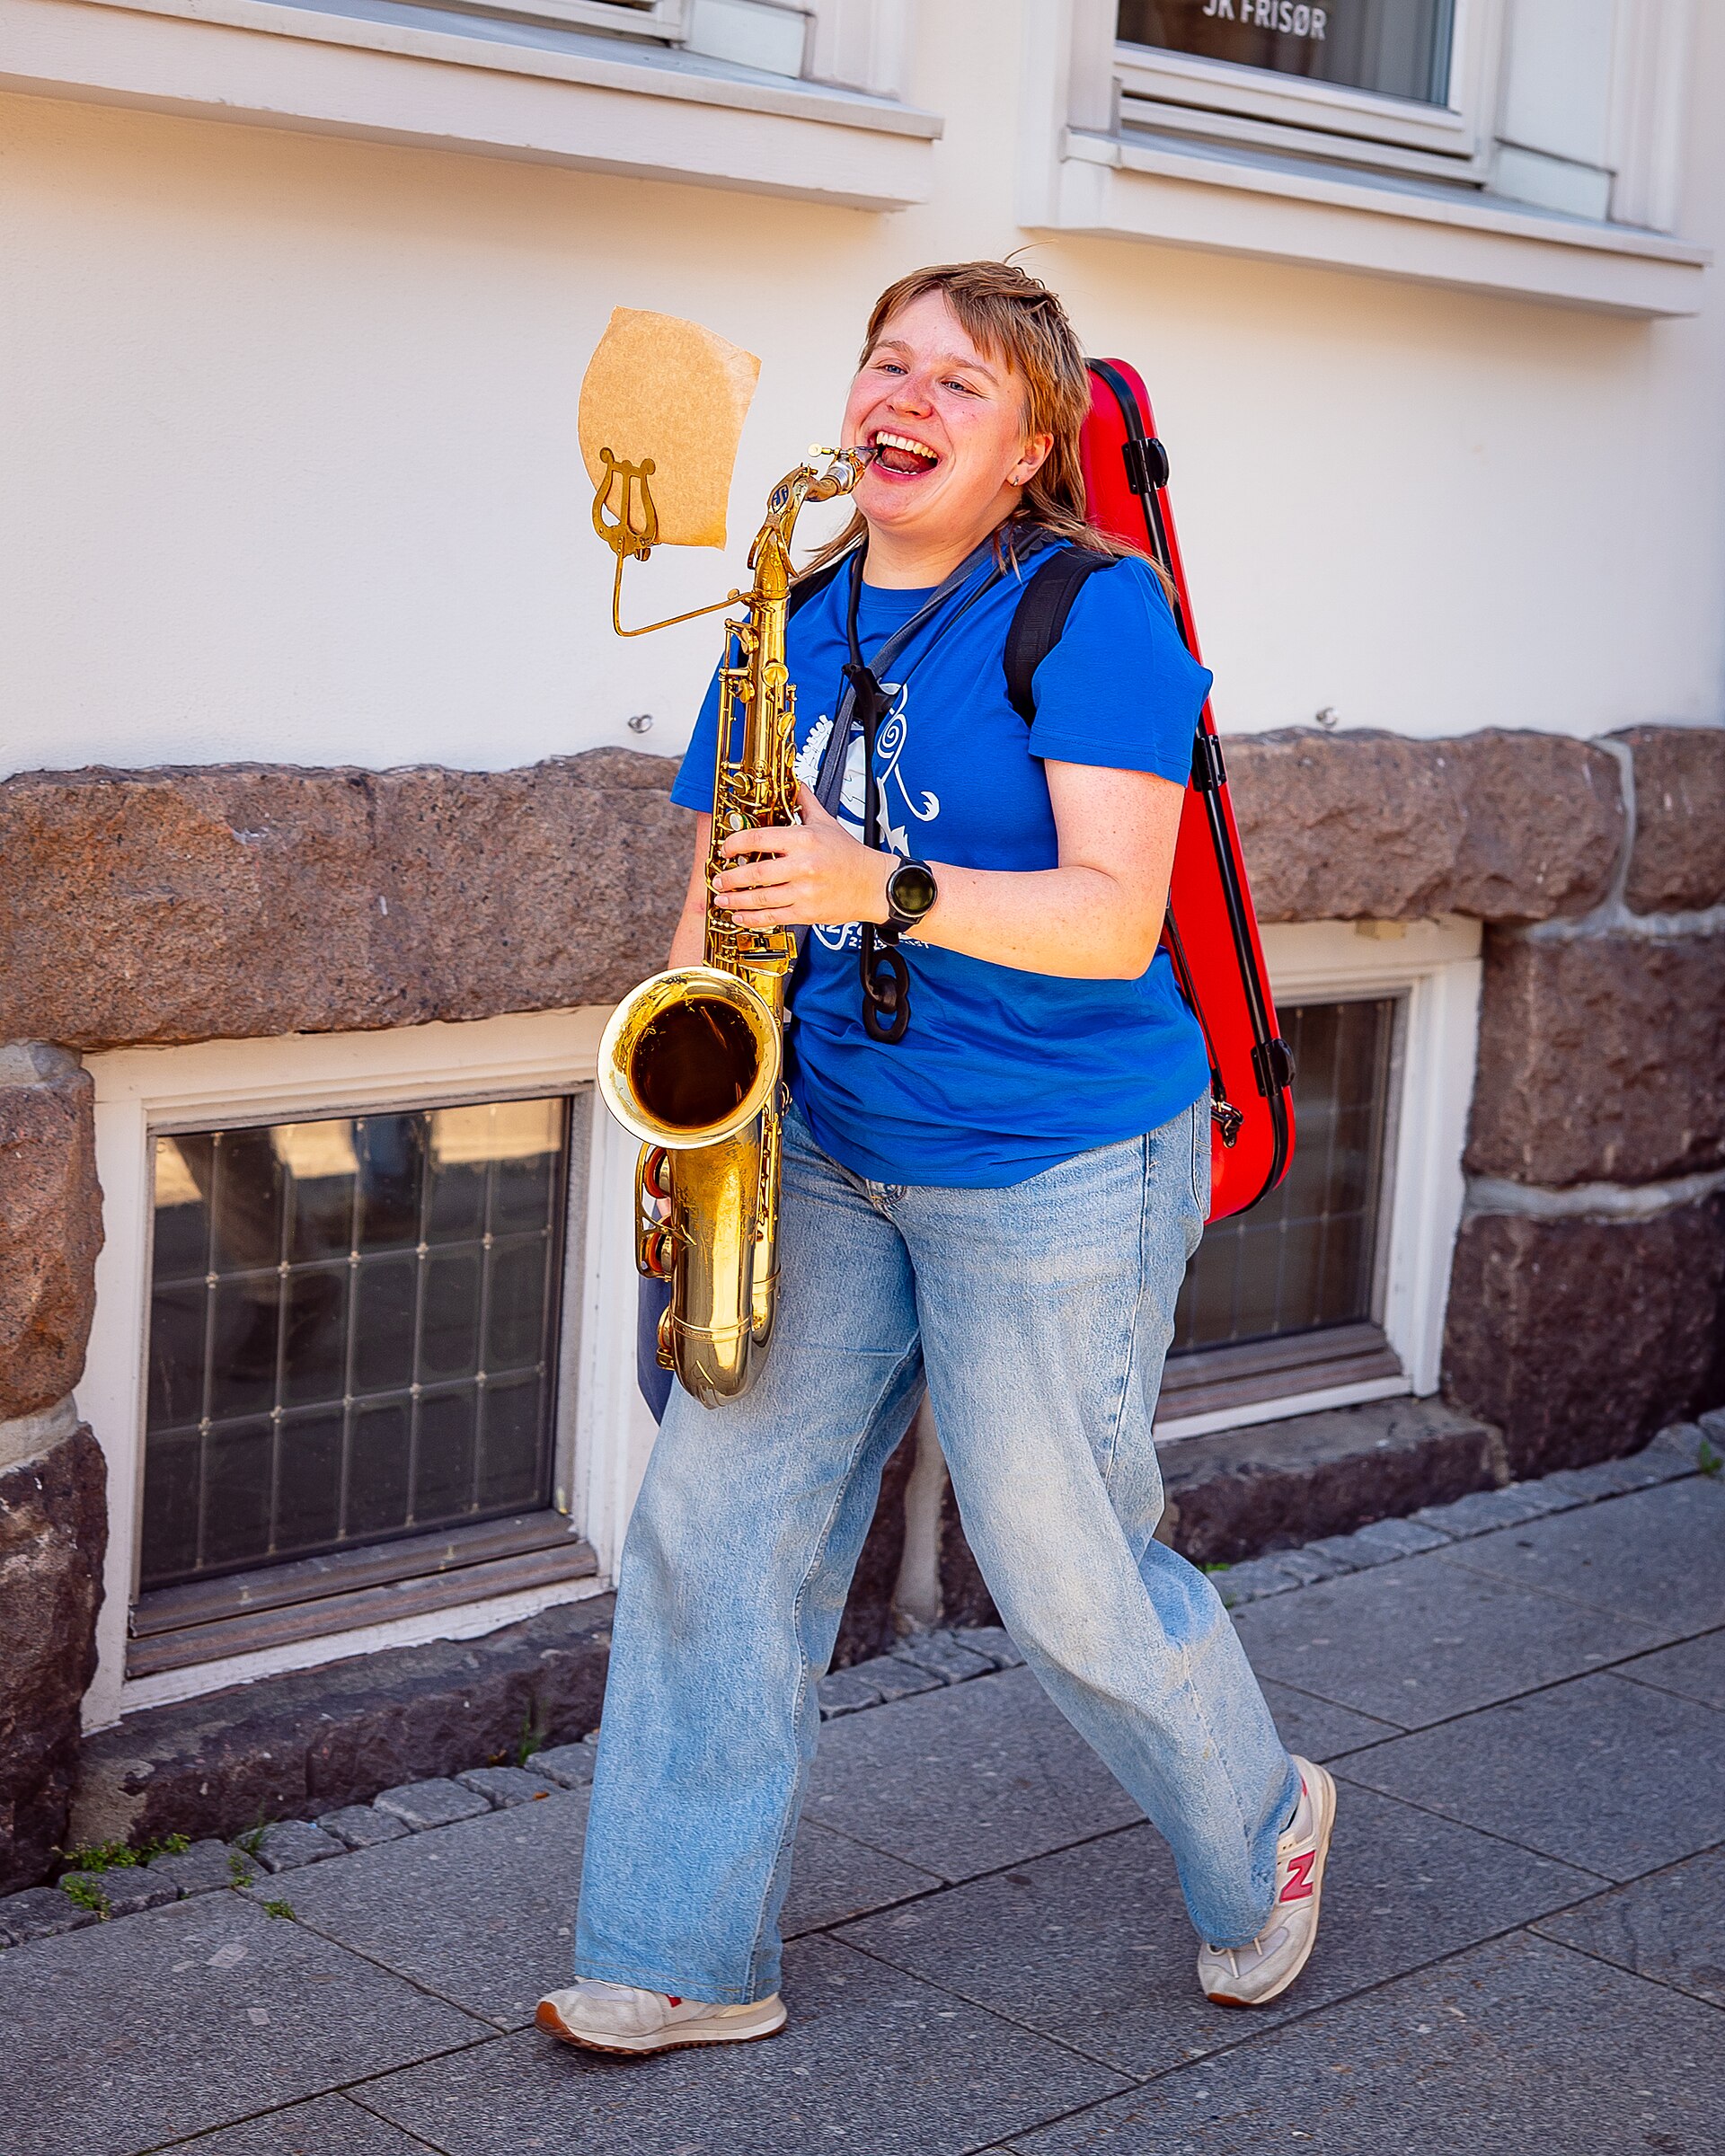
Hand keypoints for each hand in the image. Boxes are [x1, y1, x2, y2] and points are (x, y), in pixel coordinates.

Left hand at [711, 785, 892, 928]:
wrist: (873, 884)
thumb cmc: (849, 855)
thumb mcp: (827, 822)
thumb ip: (805, 803)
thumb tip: (793, 782)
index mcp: (804, 839)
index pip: (759, 838)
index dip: (735, 844)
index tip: (725, 849)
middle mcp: (803, 865)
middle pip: (755, 873)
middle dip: (730, 878)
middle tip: (718, 880)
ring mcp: (805, 891)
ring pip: (761, 898)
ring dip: (736, 901)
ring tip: (722, 899)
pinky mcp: (807, 912)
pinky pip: (773, 917)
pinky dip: (752, 919)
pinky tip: (740, 917)